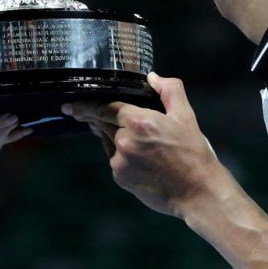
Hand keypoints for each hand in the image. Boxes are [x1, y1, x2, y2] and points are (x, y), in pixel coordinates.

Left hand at [62, 73, 222, 217]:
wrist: (197, 191)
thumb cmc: (193, 153)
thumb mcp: (186, 116)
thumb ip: (170, 90)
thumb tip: (152, 77)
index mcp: (140, 122)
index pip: (105, 107)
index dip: (85, 105)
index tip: (70, 105)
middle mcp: (125, 141)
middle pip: (103, 124)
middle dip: (98, 119)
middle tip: (93, 116)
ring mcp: (121, 161)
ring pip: (109, 142)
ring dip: (114, 137)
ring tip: (139, 142)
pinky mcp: (120, 177)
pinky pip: (115, 159)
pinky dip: (121, 155)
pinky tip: (141, 159)